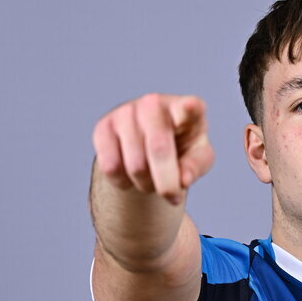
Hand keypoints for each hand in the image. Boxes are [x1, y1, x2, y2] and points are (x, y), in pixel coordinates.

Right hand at [92, 93, 214, 204]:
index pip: (190, 106)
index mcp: (185, 109)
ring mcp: (126, 112)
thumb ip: (196, 167)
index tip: (191, 106)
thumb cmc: (180, 149)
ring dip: (146, 185)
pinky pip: (111, 167)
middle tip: (173, 197)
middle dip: (167, 184)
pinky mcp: (103, 127)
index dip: (190, 108)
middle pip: (159, 150)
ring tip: (151, 179)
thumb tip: (183, 179)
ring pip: (135, 166)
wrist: (147, 146)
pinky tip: (130, 175)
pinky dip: (123, 183)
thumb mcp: (198, 159)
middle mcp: (154, 104)